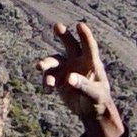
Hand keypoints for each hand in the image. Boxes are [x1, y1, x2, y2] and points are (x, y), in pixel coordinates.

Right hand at [39, 21, 126, 136]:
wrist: (89, 111)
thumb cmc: (98, 101)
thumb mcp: (94, 94)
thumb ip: (83, 85)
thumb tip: (69, 78)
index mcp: (92, 63)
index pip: (89, 46)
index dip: (85, 36)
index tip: (80, 25)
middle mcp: (78, 63)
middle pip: (70, 45)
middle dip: (64, 35)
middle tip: (57, 26)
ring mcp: (66, 69)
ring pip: (53, 60)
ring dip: (45, 63)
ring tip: (39, 67)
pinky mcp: (57, 79)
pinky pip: (47, 76)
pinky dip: (45, 81)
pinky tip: (47, 91)